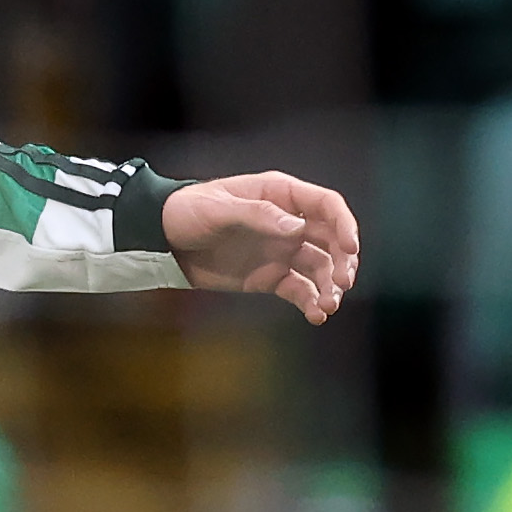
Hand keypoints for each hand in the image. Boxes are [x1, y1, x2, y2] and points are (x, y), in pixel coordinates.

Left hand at [162, 171, 360, 322]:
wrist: (161, 240)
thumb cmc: (187, 211)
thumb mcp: (218, 208)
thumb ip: (257, 216)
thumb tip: (297, 228)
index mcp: (280, 195)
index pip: (327, 206)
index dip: (345, 225)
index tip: (351, 248)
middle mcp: (288, 223)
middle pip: (332, 240)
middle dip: (343, 261)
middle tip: (342, 283)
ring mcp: (282, 250)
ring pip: (320, 268)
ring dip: (330, 286)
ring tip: (328, 305)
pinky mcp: (270, 276)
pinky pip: (300, 289)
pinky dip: (311, 302)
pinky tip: (316, 315)